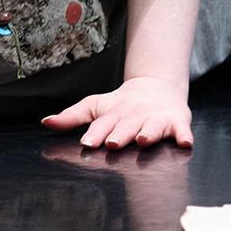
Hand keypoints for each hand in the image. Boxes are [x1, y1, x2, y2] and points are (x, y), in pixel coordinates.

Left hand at [41, 76, 193, 149]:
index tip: (87, 142)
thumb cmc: (121, 105)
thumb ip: (71, 117)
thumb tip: (44, 122)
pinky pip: (181, 129)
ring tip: (143, 140)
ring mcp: (155, 119)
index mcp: (114, 114)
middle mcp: (134, 117)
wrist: (157, 87)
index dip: (95, 133)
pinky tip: (185, 143)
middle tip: (112, 143)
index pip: (102, 124)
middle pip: (126, 126)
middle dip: (120, 134)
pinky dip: (183, 135)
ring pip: (152, 127)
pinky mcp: (175, 121)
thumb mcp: (95, 107)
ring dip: (148, 132)